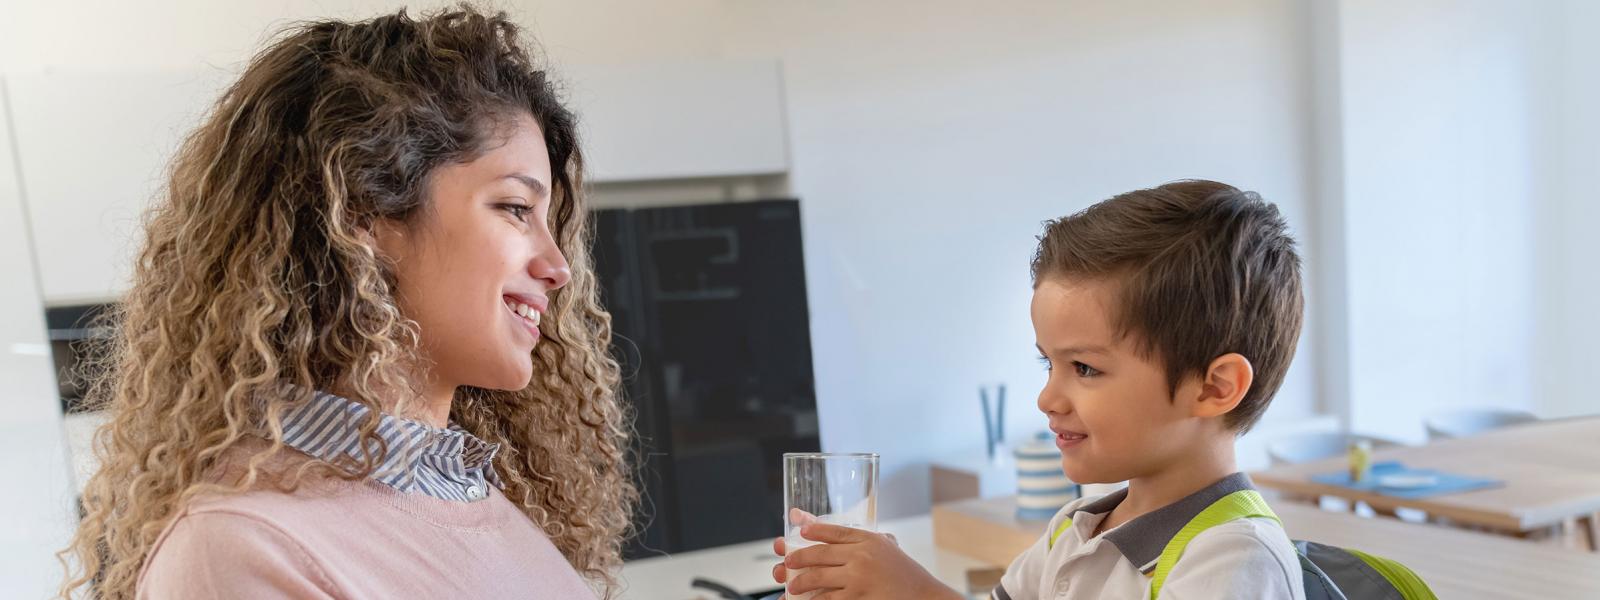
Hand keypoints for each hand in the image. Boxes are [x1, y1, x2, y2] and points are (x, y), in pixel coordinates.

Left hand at [771, 522, 958, 599]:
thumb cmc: (907, 575)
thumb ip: (871, 540)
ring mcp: (859, 577)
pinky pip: (827, 598)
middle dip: (798, 557)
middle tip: (787, 562)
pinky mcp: (857, 597)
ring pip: (818, 577)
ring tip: (793, 586)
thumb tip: (843, 536)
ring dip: (800, 581)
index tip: (800, 530)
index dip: (814, 530)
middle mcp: (862, 555)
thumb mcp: (890, 549)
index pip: (836, 531)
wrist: (924, 597)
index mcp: (870, 540)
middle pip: (820, 553)